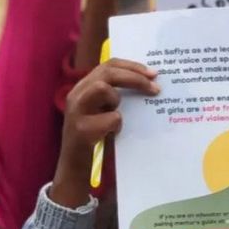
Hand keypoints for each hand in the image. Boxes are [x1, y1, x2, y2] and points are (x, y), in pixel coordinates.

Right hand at [52, 59, 158, 207]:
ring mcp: (76, 110)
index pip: (108, 64)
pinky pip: (110, 118)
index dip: (132, 65)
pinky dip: (117, 125)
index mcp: (83, 86)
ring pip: (101, 88)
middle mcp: (76, 94)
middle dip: (134, 77)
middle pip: (106, 72)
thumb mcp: (100, 109)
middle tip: (155, 88)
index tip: (153, 73)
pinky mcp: (81, 129)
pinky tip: (114, 133)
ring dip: (116, 99)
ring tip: (117, 112)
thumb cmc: (94, 134)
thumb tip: (147, 82)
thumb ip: (113, 94)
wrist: (73, 164)